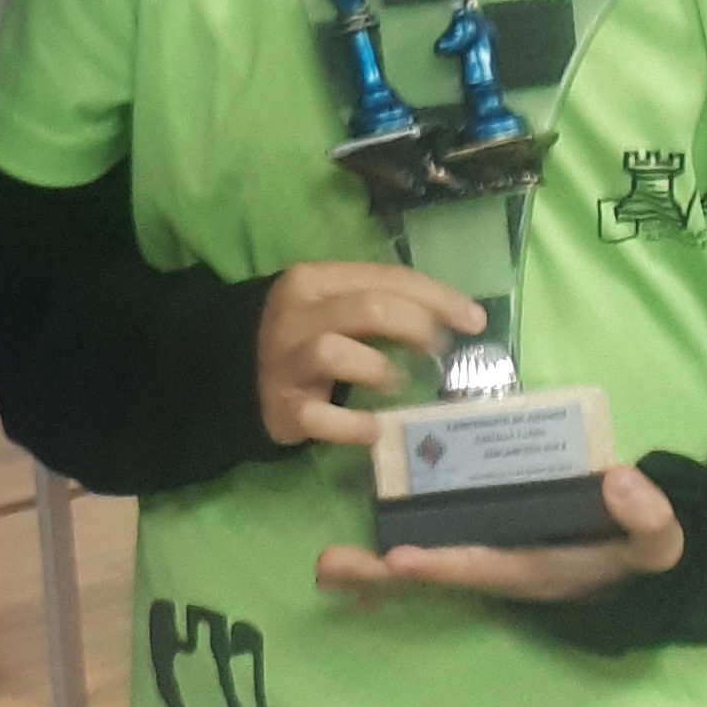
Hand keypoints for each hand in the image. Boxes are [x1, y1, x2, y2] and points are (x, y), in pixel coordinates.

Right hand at [257, 259, 490, 454]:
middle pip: (368, 308)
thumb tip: (451, 319)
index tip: (473, 320)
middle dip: (416, 326)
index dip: (437, 297)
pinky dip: (352, 425)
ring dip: (379, 368)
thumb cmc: (304, 337)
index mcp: (316, 280)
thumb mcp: (332, 306)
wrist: (233, 373)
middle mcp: (298, 315)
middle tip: (438, 350)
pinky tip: (374, 429)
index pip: (386, 277)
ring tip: (398, 384)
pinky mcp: (282, 407)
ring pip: (336, 352)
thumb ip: (379, 304)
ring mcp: (287, 362)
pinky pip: (320, 417)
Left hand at [315, 460, 687, 608]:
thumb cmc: (637, 550)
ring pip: (424, 567)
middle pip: (434, 575)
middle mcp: (501, 569)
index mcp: (536, 568)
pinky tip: (353, 571)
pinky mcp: (481, 544)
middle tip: (327, 569)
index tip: (403, 558)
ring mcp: (486, 559)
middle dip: (383, 576)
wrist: (633, 566)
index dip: (444, 564)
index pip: (484, 566)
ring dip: (375, 569)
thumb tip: (620, 479)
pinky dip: (395, 562)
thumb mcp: (658, 541)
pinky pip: (432, 551)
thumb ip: (648, 517)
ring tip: (322, 567)